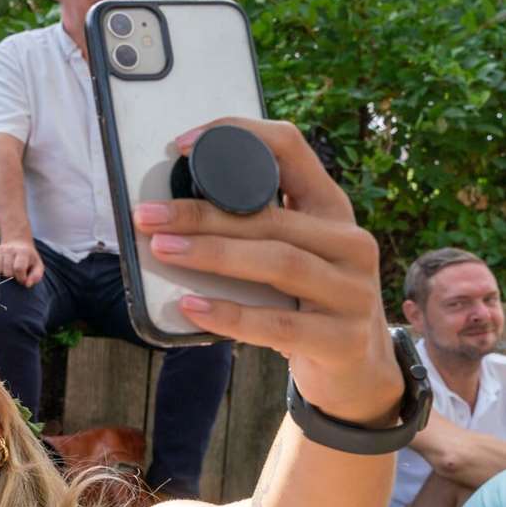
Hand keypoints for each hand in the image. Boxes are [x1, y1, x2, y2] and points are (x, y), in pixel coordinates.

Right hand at [0, 238, 43, 286]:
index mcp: (23, 252)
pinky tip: (0, 268)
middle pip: (7, 271)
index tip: (23, 279)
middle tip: (16, 274)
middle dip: (12, 276)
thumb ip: (36, 276)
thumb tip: (27, 284)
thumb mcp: (38, 266)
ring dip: (3, 273)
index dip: (21, 277)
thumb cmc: (29, 258)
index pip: (18, 268)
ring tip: (9, 270)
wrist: (18, 243)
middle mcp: (9, 250)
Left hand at [131, 118, 401, 424]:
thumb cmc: (307, 303)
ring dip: (212, 255)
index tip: (181, 145)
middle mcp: (350, 242)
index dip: (237, 136)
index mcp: (331, 208)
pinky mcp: (343, 338)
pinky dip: (231, 314)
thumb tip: (171, 215)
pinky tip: (191, 306)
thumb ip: (255, 229)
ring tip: (163, 250)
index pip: (290, 148)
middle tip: (149, 217)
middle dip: (202, 213)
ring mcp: (353, 290)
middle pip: (271, 216)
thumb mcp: (294, 256)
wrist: (357, 370)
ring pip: (278, 262)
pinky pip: (279, 324)